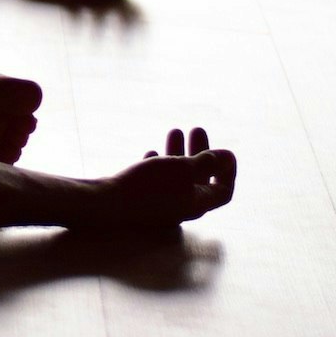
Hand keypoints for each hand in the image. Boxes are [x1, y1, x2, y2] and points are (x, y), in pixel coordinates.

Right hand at [91, 128, 236, 227]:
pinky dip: (160, 166)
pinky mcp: (142, 200)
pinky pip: (158, 182)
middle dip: (202, 153)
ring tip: (175, 131)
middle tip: (197, 129)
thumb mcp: (182, 169)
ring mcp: (161, 205)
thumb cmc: (148, 186)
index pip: (224, 190)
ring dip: (179, 153)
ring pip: (178, 177)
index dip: (229, 171)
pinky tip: (153, 154)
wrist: (107, 204)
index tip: (225, 151)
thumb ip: (206, 163)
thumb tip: (227, 157)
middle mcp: (182, 207)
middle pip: (200, 180)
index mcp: (197, 203)